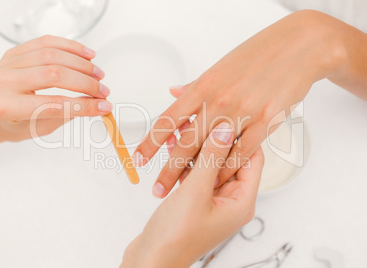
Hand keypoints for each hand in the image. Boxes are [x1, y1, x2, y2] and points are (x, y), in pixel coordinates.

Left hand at [0, 35, 111, 142]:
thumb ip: (68, 113)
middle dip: (85, 83)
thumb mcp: (42, 127)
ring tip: (98, 74)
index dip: (84, 106)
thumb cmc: (17, 122)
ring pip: (52, 55)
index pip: (55, 104)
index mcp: (9, 107)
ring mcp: (8, 63)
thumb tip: (98, 103)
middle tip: (103, 91)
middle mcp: (5, 82)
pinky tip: (88, 56)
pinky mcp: (16, 51)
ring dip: (82, 64)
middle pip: (54, 75)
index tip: (105, 106)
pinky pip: (47, 42)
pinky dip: (71, 47)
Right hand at [121, 122, 263, 267]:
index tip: (229, 114)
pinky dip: (184, 161)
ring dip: (196, 148)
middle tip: (203, 115)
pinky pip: (195, 174)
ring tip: (182, 126)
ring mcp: (212, 201)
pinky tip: (172, 144)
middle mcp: (231, 200)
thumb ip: (211, 158)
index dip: (241, 135)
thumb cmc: (176, 236)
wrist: (151, 261)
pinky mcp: (195, 202)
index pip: (252, 157)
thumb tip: (225, 129)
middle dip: (213, 138)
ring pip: (209, 165)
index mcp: (242, 200)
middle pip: (230, 160)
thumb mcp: (195, 192)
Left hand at [132, 10, 349, 197]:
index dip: (150, 142)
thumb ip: (195, 86)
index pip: (168, 120)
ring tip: (184, 192)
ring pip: (213, 153)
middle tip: (157, 189)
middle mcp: (218, 102)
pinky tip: (218, 181)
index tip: (139, 158)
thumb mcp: (219, 67)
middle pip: (186, 143)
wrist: (296, 48)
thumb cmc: (255, 56)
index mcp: (203, 88)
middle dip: (169, 170)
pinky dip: (228, 169)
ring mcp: (242, 113)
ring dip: (197, 176)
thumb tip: (173, 94)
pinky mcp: (265, 123)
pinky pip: (242, 154)